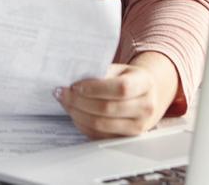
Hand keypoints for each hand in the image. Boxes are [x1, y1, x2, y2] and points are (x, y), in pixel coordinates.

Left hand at [55, 53, 177, 139]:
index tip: (75, 85)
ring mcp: (137, 126)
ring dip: (77, 113)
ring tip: (65, 102)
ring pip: (101, 124)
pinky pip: (99, 135)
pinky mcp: (125, 138)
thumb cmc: (128, 79)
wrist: (146, 96)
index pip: (120, 88)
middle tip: (62, 93)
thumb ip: (101, 73)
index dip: (95, 88)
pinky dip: (82, 124)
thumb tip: (72, 78)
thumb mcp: (119, 70)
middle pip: (107, 108)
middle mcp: (145, 107)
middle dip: (79, 101)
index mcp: (145, 84)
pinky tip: (74, 113)